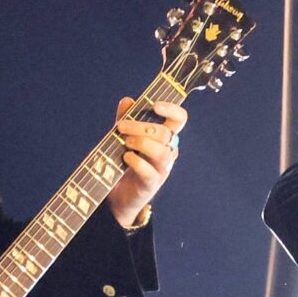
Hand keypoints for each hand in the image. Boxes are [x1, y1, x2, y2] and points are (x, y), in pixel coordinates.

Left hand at [108, 96, 187, 225]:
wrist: (118, 195)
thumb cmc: (124, 162)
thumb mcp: (123, 137)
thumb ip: (126, 119)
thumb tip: (127, 101)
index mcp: (165, 137)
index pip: (179, 119)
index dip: (172, 109)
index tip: (155, 105)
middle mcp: (168, 151)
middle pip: (165, 133)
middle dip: (140, 126)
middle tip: (121, 127)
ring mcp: (162, 169)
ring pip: (161, 151)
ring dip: (140, 143)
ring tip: (125, 143)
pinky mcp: (152, 184)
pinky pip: (149, 170)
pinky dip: (135, 161)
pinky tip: (125, 157)